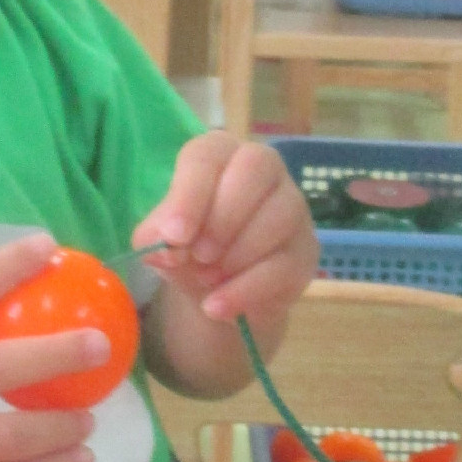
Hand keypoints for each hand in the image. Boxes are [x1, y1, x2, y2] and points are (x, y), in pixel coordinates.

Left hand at [134, 132, 317, 336]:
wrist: (217, 290)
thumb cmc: (189, 247)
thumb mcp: (163, 241)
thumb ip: (156, 236)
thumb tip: (160, 245)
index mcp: (219, 154)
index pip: (208, 156)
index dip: (190, 194)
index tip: (173, 235)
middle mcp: (263, 168)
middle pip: (255, 170)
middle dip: (222, 218)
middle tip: (197, 255)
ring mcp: (292, 206)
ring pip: (279, 216)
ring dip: (236, 254)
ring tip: (206, 279)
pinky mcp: (306, 249)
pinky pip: (285, 265)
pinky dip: (246, 290)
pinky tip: (218, 307)